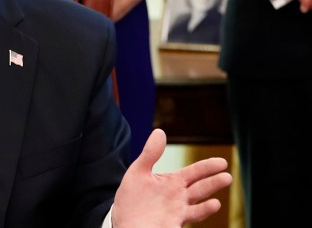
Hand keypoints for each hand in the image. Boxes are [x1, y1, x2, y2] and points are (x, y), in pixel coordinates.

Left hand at [112, 129, 231, 227]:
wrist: (122, 219)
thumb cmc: (132, 196)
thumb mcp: (138, 171)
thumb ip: (150, 153)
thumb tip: (160, 131)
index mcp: (174, 182)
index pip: (195, 172)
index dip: (208, 167)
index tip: (222, 162)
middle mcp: (179, 197)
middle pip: (200, 189)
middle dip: (213, 184)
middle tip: (227, 177)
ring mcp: (177, 213)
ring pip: (198, 209)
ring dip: (208, 207)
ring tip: (217, 203)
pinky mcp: (171, 226)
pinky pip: (186, 223)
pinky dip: (194, 219)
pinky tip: (196, 218)